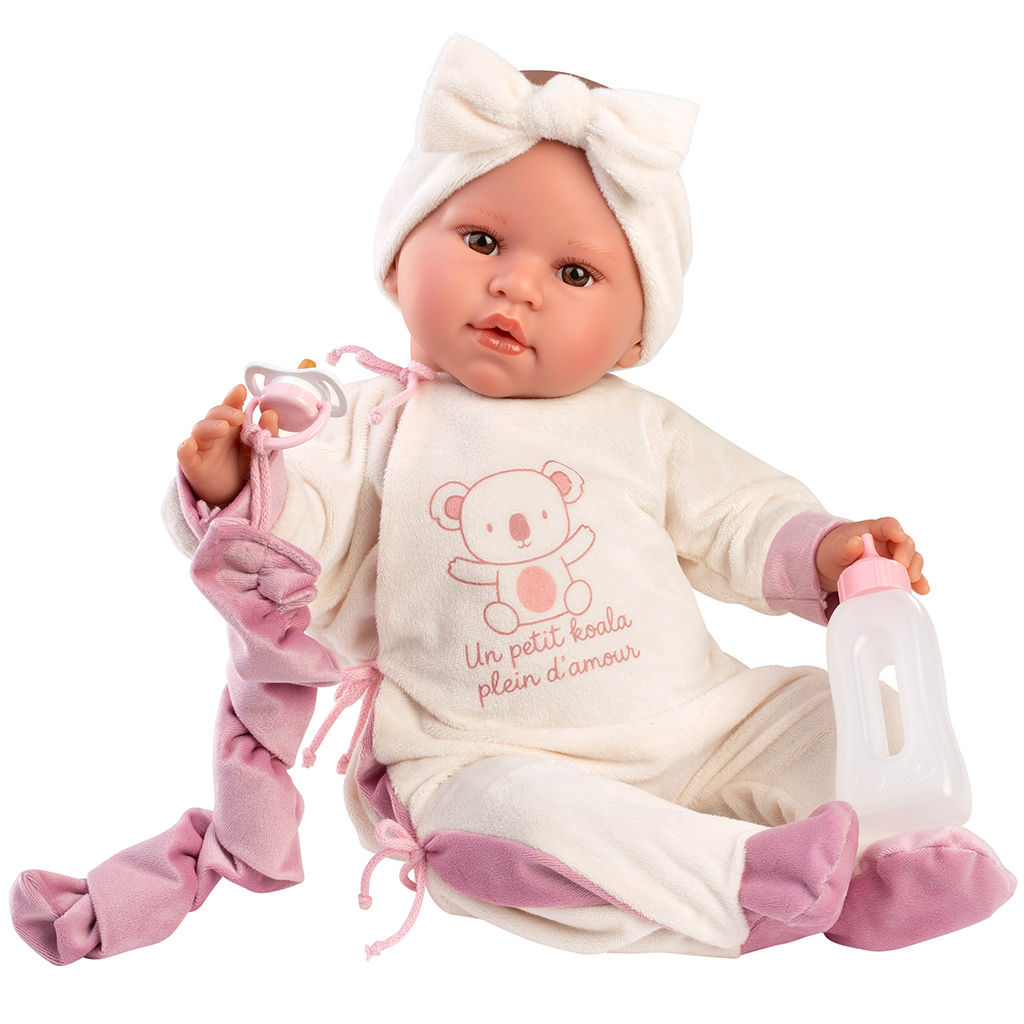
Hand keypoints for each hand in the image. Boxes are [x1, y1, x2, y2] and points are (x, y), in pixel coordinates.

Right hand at [176, 385, 277, 506]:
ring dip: (210, 426)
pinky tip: (189, 445)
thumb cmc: (244, 464)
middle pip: (214, 415)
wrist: (234, 492)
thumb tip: (271, 413)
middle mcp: (215, 432)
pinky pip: (184, 455)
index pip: (231, 407)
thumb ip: (268, 432)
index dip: (234, 398)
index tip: (241, 390)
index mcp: (232, 425)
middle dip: (225, 412)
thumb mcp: (262, 449)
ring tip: (224, 427)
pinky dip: (185, 449)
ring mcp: (202, 447)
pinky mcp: (193, 465)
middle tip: (239, 416)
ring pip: (200, 430)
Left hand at [816, 517, 928, 595]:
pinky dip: (917, 582)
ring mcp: (893, 557)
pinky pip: (910, 575)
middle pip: (905, 543)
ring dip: (915, 568)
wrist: (830, 568)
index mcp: (873, 530)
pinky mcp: (894, 573)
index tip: (898, 536)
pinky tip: (922, 590)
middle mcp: (887, 542)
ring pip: (912, 558)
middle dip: (907, 554)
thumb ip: (844, 547)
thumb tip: (857, 543)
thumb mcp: (834, 550)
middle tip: (903, 566)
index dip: (895, 529)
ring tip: (913, 580)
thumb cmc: (833, 553)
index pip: (888, 524)